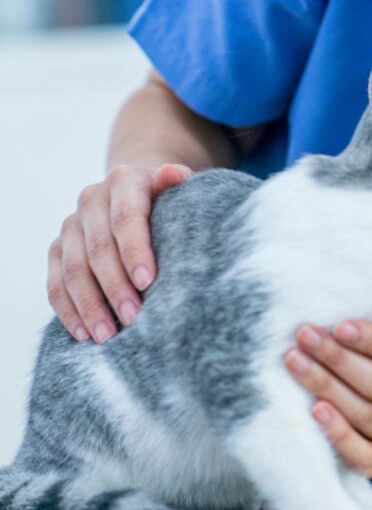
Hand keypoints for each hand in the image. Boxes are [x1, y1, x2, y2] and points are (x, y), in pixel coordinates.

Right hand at [46, 163, 191, 342]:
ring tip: (107, 334)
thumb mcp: (178, 188)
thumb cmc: (168, 200)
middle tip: (134, 318)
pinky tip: (84, 333)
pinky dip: (69, 310)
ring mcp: (71, 226)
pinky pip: (55, 284)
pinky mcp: (56, 249)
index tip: (148, 281)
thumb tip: (174, 174)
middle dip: (115, 287)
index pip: (126, 218)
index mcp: (124, 182)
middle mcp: (91, 200)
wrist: (136, 192)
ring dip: (89, 305)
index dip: (135, 250)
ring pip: (73, 270)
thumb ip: (178, 183)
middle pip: (98, 249)